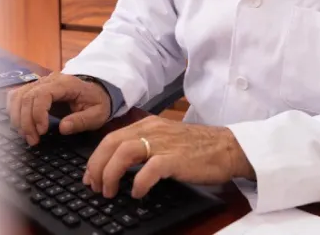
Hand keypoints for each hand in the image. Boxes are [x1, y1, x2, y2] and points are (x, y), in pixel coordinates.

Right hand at [6, 73, 110, 144]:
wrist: (96, 91)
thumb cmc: (96, 102)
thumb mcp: (97, 114)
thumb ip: (81, 121)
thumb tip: (63, 128)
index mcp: (66, 84)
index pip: (43, 94)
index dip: (38, 113)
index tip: (42, 131)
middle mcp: (49, 80)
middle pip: (27, 96)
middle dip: (26, 121)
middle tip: (33, 140)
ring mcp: (40, 83)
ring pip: (18, 96)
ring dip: (18, 118)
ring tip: (27, 135)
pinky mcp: (34, 89)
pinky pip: (16, 95)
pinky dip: (13, 110)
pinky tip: (20, 124)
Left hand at [83, 116, 255, 199]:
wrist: (228, 147)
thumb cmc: (199, 147)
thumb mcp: (167, 139)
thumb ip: (145, 146)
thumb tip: (122, 166)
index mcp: (148, 125)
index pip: (111, 138)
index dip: (96, 158)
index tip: (90, 176)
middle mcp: (152, 130)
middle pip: (111, 144)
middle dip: (97, 167)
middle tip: (95, 187)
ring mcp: (163, 143)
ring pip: (123, 153)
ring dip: (110, 174)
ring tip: (110, 192)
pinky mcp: (175, 158)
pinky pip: (149, 169)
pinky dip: (138, 183)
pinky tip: (137, 193)